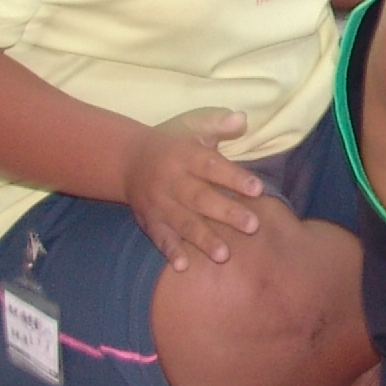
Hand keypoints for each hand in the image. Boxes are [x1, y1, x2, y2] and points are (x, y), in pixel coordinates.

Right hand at [123, 108, 265, 269]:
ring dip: (203, 239)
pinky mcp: (150, 221)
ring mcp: (159, 204)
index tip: (257, 189)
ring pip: (183, 222)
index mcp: (184, 156)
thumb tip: (242, 119)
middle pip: (200, 198)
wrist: (128, 160)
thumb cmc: (173, 143)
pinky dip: (170, 252)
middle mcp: (171, 181)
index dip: (233, 177)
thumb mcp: (192, 126)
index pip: (211, 166)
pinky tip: (183, 266)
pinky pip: (160, 237)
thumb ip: (217, 123)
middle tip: (252, 226)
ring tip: (223, 255)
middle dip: (226, 213)